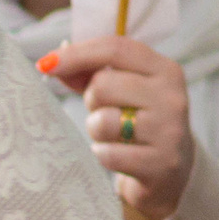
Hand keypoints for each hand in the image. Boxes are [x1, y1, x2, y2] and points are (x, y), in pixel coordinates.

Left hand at [40, 36, 195, 219]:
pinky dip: (103, 155)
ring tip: (111, 136)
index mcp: (165, 70)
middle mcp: (172, 97)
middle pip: (104, 84)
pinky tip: (116, 155)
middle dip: (91, 100)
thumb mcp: (122, 91)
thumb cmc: (139, 123)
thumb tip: (53, 61)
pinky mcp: (162, 163)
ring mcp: (169, 131)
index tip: (45, 64)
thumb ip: (90, 73)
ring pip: (104, 121)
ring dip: (96, 130)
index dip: (77, 54)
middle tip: (105, 112)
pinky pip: (109, 155)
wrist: (173, 171)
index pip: (115, 48)